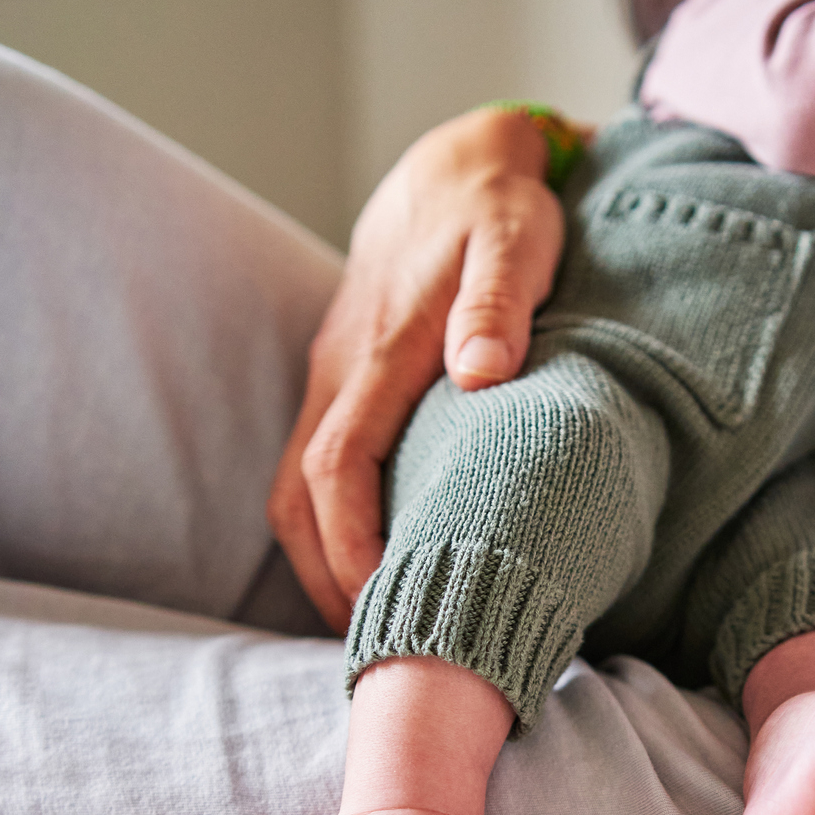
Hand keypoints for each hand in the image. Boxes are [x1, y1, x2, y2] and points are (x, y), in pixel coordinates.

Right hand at [268, 108, 567, 629]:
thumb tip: (478, 372)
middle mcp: (340, 371)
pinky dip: (331, 526)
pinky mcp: (345, 382)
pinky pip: (317, 467)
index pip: (337, 468)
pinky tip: (376, 563)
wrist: (456, 166)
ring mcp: (334, 377)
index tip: (384, 606)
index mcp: (378, 353)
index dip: (350, 546)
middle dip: (327, 579)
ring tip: (375, 624)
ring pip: (297, 488)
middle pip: (298, 498)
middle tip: (380, 648)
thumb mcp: (517, 242)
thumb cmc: (499, 211)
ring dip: (322, 560)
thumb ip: (499, 303)